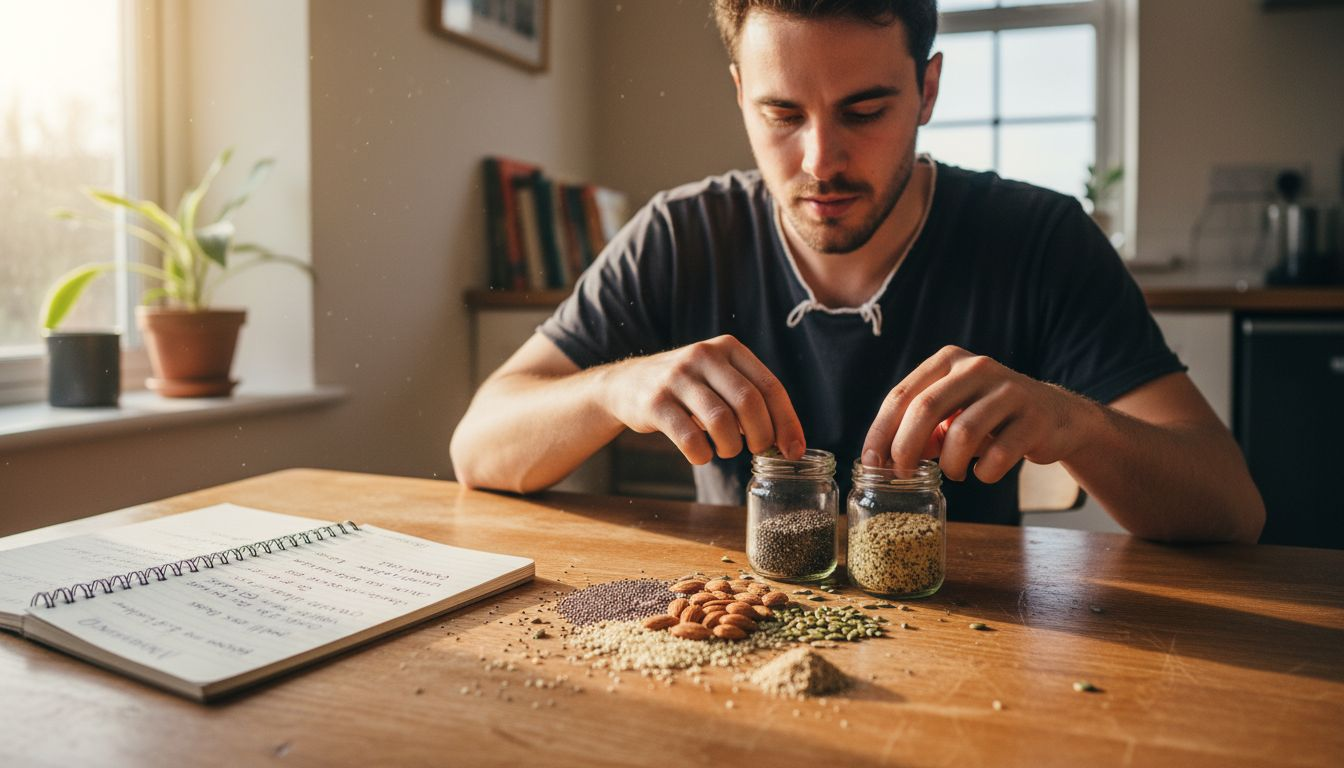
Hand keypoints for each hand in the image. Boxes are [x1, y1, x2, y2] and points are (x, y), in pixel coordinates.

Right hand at [598, 335, 805, 464]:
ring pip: (721, 420)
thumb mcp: (718, 378)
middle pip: (749, 402)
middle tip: (757, 450)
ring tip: (726, 450)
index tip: (794, 450)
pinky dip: (702, 454)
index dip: (787, 422)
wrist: (627, 384)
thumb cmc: (686, 389)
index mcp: (728, 348)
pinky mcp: (655, 401)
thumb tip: (787, 441)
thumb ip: (749, 398)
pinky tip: (701, 454)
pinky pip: (689, 437)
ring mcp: (677, 377)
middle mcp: (704, 356)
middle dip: (761, 435)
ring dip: (731, 446)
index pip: (770, 386)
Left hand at [861, 346, 1086, 482]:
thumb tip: (886, 458)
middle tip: (903, 475)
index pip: (901, 395)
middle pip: (925, 409)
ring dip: (949, 464)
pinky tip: (984, 471)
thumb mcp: (952, 413)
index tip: (871, 463)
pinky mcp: (1034, 418)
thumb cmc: (991, 417)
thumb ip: (921, 428)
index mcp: (948, 360)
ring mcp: (1008, 390)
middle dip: (906, 448)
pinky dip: (983, 472)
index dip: (881, 432)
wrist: (1055, 416)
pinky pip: (997, 455)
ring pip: (961, 433)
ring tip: (953, 474)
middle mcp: (976, 367)